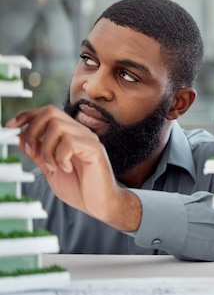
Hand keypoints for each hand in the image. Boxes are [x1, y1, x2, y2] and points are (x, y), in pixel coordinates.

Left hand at [5, 105, 140, 231]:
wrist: (100, 203)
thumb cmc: (80, 188)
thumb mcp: (50, 169)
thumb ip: (38, 153)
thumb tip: (20, 137)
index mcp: (69, 134)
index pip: (47, 113)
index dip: (26, 116)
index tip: (11, 127)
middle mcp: (79, 132)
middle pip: (50, 112)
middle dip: (33, 130)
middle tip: (31, 152)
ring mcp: (88, 139)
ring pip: (57, 126)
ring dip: (46, 148)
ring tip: (52, 166)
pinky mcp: (95, 150)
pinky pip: (70, 142)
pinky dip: (60, 157)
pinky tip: (65, 169)